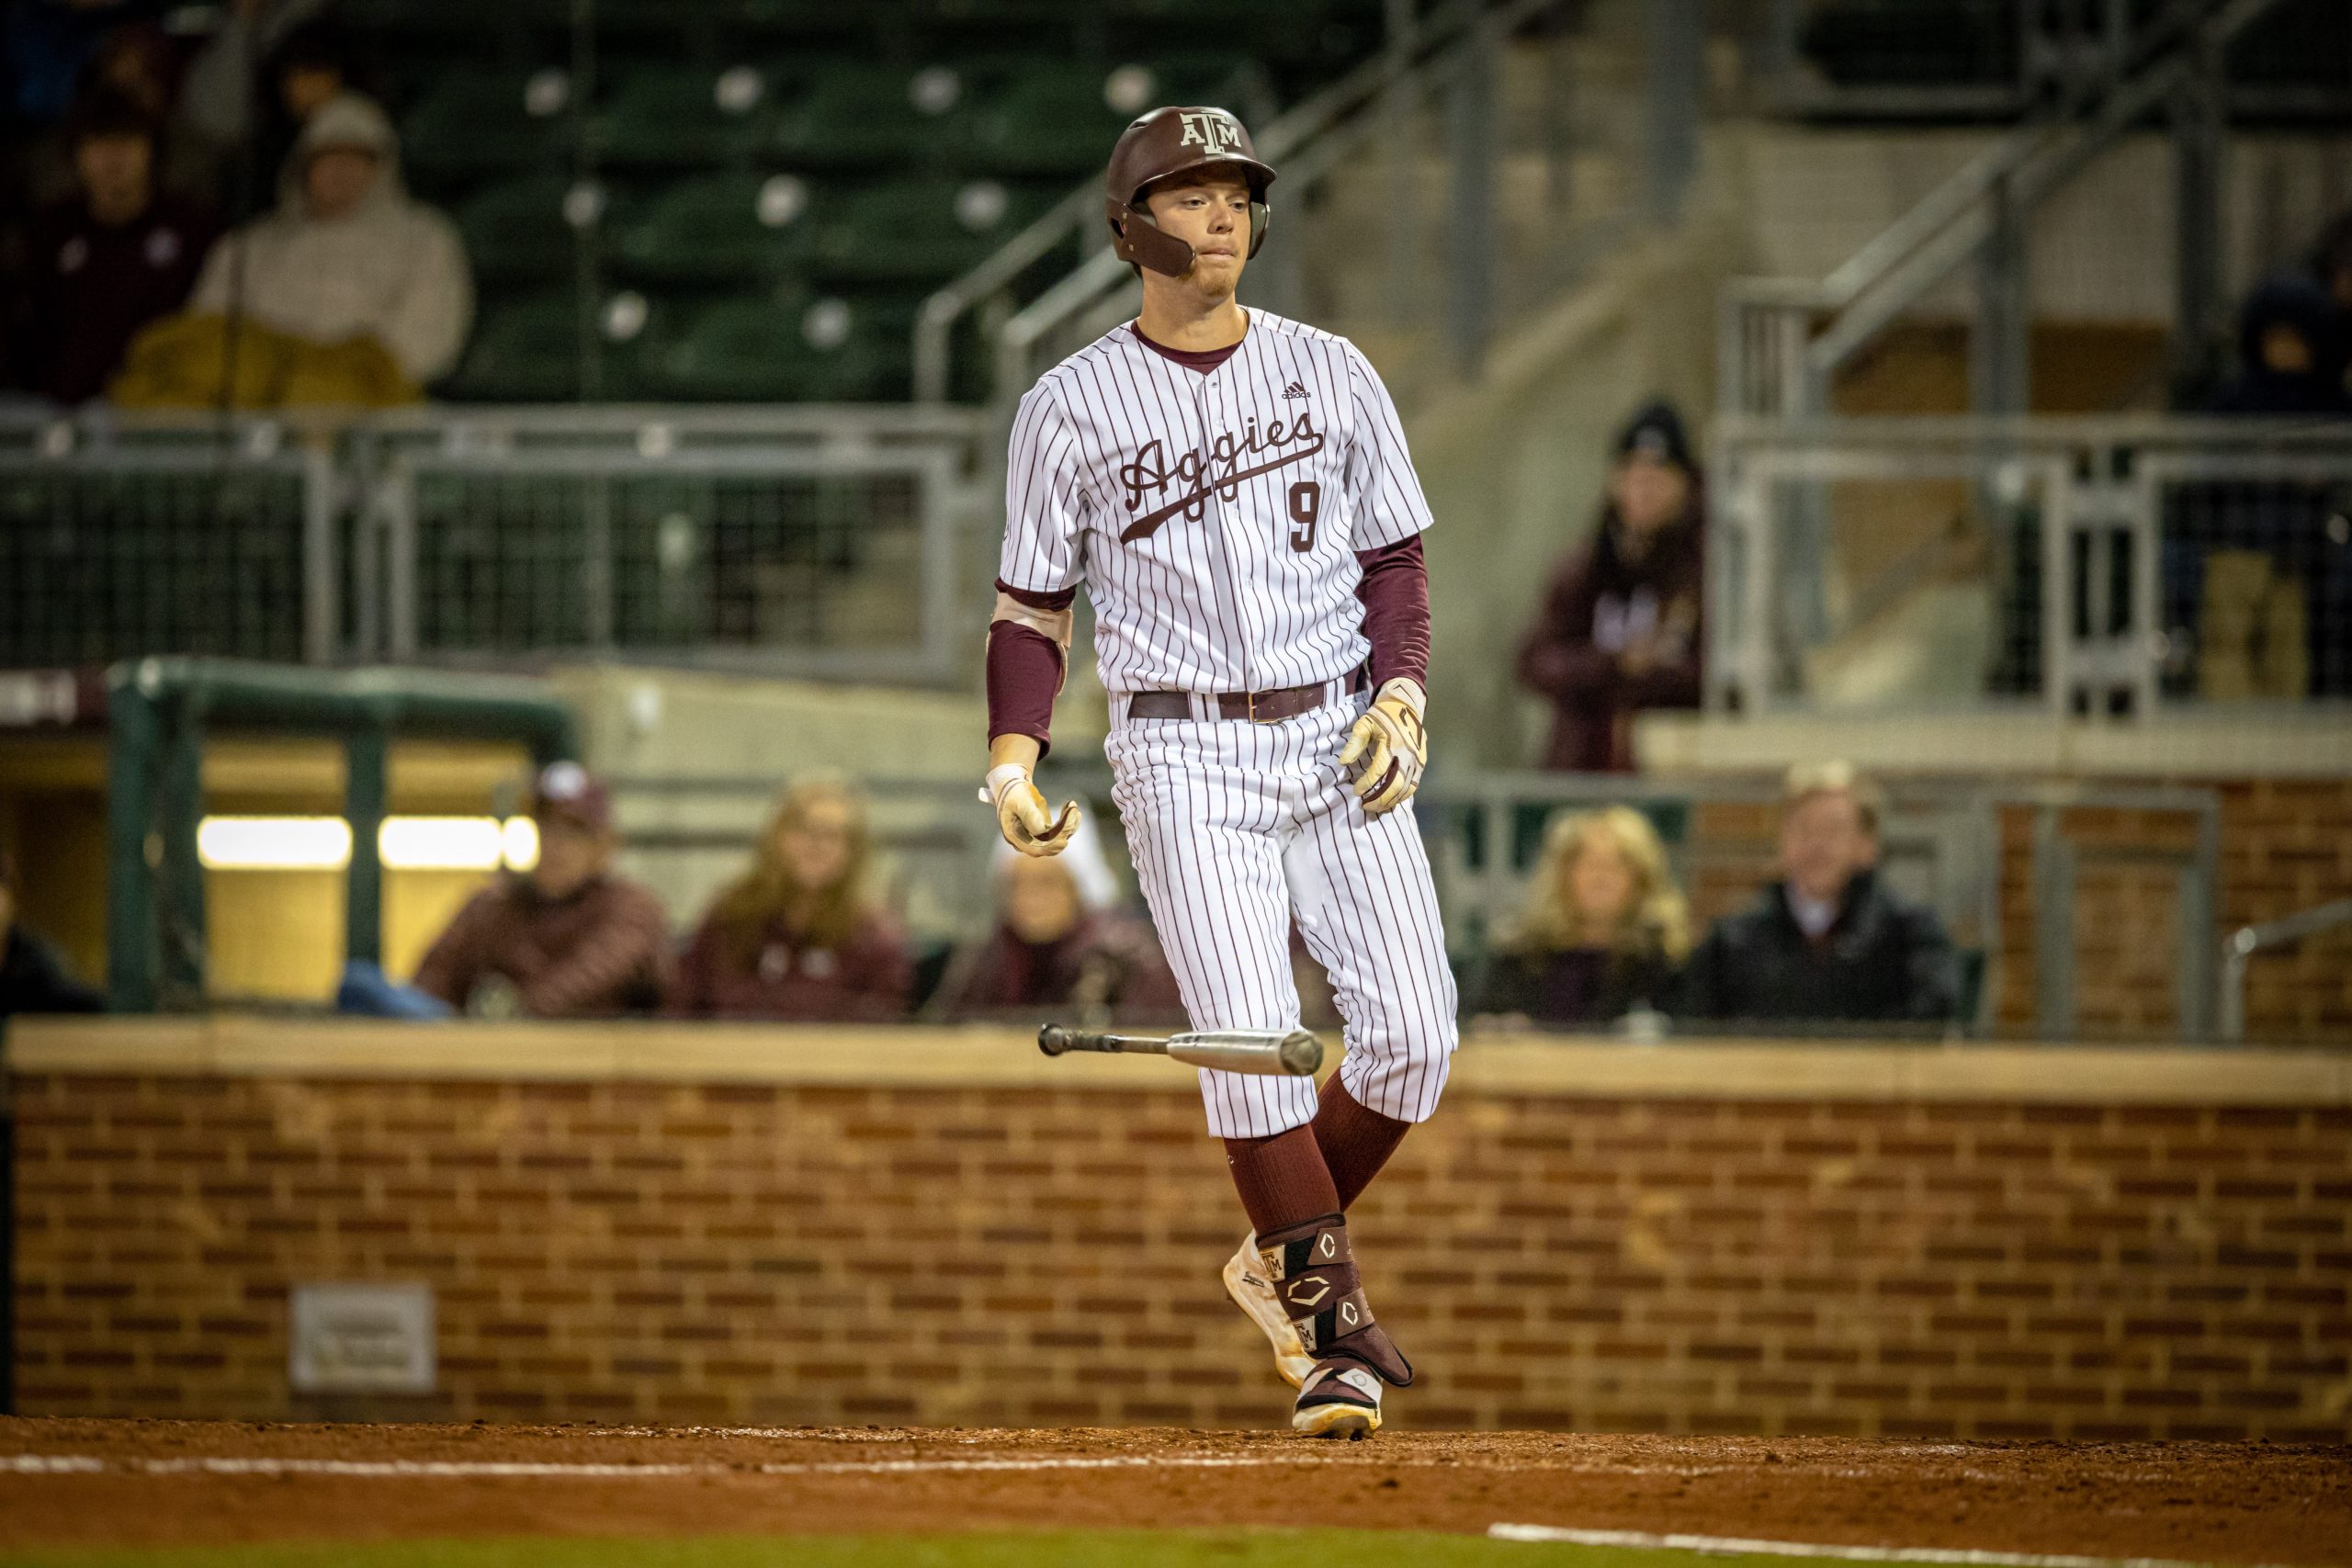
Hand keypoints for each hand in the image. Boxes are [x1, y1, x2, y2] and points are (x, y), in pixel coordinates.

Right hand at [979, 763, 1079, 856]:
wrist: (1013, 787)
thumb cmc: (1015, 793)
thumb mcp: (1020, 801)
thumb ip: (1029, 815)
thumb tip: (1041, 830)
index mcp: (1015, 836)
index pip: (1035, 848)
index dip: (1051, 846)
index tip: (1065, 838)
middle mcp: (1025, 841)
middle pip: (1049, 846)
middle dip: (1064, 831)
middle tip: (1073, 812)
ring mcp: (1036, 838)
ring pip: (1058, 839)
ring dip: (1069, 825)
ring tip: (1072, 807)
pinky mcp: (1046, 833)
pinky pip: (1061, 832)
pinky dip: (1068, 821)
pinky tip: (1071, 807)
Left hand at [1337, 678, 1427, 815]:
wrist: (1406, 705)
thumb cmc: (1382, 715)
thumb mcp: (1364, 724)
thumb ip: (1354, 743)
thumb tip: (1343, 763)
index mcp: (1392, 743)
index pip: (1379, 770)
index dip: (1367, 783)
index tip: (1356, 791)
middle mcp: (1408, 753)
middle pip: (1395, 784)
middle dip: (1380, 799)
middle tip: (1366, 805)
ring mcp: (1418, 759)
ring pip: (1407, 788)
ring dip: (1392, 800)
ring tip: (1377, 807)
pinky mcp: (1422, 762)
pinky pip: (1415, 784)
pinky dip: (1404, 795)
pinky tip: (1392, 800)